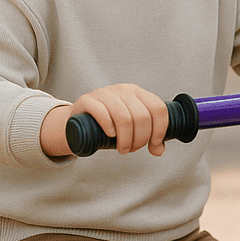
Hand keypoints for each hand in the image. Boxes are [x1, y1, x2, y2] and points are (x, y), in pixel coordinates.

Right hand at [40, 84, 169, 157]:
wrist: (79, 121)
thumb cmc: (110, 124)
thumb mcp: (132, 128)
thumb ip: (148, 137)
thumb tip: (158, 150)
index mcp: (138, 93)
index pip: (158, 109)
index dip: (160, 130)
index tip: (153, 144)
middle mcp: (123, 90)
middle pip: (142, 116)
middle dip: (140, 139)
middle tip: (132, 149)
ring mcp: (104, 93)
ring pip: (124, 118)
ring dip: (126, 140)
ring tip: (123, 149)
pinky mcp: (87, 100)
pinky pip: (102, 113)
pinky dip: (109, 128)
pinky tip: (110, 136)